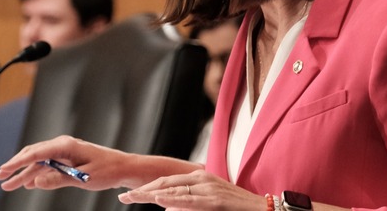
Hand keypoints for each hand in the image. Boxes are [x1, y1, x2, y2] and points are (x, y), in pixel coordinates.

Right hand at [0, 135, 129, 191]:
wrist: (123, 168)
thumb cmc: (108, 170)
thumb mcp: (84, 178)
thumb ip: (59, 179)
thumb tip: (37, 181)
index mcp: (66, 145)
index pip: (37, 152)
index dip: (18, 161)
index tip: (5, 169)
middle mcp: (63, 146)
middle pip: (34, 155)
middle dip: (16, 166)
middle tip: (0, 176)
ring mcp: (65, 153)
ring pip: (39, 163)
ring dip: (24, 174)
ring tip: (8, 185)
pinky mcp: (68, 161)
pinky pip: (48, 167)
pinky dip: (36, 175)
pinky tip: (28, 183)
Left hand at [118, 169, 263, 210]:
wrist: (263, 209)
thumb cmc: (235, 210)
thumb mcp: (208, 205)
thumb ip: (188, 205)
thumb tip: (167, 210)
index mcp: (199, 178)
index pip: (167, 181)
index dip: (147, 187)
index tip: (130, 194)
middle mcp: (201, 178)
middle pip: (165, 183)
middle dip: (143, 190)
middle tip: (123, 197)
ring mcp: (208, 187)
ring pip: (173, 190)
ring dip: (150, 194)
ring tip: (132, 198)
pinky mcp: (214, 199)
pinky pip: (189, 200)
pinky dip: (172, 199)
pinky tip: (158, 200)